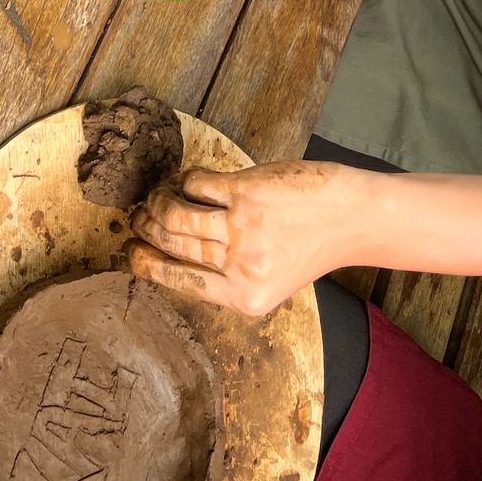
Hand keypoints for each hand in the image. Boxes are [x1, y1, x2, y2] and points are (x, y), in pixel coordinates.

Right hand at [129, 161, 359, 315]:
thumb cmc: (311, 246)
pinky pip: (198, 185)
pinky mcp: (247, 193)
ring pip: (177, 216)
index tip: (131, 252)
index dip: (146, 264)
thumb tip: (172, 254)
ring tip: (155, 197)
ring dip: (159, 202)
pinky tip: (185, 180)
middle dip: (147, 229)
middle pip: (173, 246)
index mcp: (244, 299)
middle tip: (138, 218)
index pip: (178, 280)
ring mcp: (244, 229)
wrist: (350, 218)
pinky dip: (185, 180)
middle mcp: (242, 268)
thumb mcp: (268, 280)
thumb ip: (228, 276)